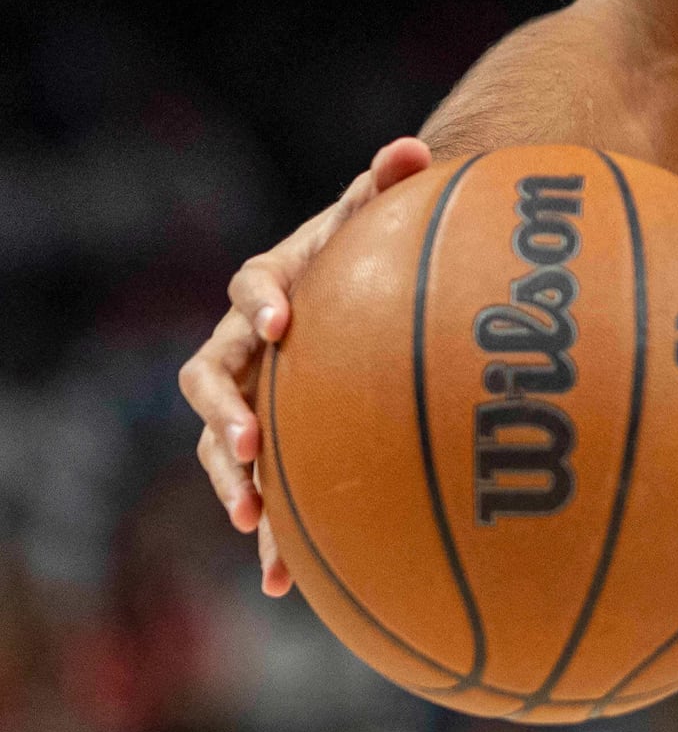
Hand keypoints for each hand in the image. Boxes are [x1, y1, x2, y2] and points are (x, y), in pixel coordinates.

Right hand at [182, 138, 432, 594]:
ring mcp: (252, 395)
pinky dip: (271, 533)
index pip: (253, 284)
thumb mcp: (389, 215)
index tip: (283, 321)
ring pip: (221, 441)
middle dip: (222, 413)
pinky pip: (262, 490)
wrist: (374, 286)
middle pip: (210, 376)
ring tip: (252, 519)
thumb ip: (396, 182)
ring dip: (231, 479)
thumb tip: (413, 148)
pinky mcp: (272, 444)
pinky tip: (285, 584)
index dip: (261, 300)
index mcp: (277, 282)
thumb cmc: (382, 247)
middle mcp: (248, 342)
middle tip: (249, 444)